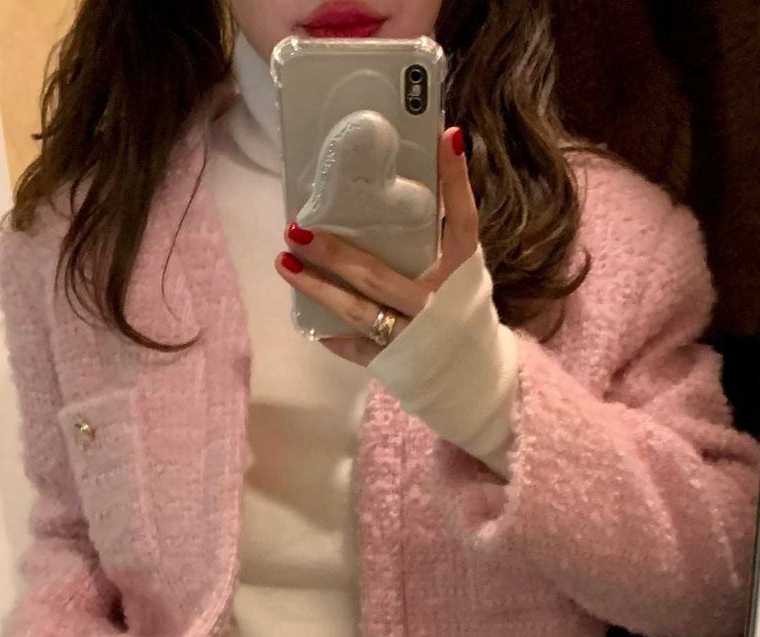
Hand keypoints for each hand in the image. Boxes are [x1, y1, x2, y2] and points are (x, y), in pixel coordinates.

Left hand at [275, 127, 478, 366]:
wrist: (474, 377)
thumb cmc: (461, 310)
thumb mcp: (461, 268)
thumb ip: (445, 224)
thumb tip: (435, 152)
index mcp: (461, 273)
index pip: (461, 220)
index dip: (453, 180)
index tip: (440, 136)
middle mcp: (436, 304)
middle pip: (377, 276)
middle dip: (334, 252)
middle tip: (296, 228)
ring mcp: (413, 337)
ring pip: (357, 311)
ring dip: (317, 288)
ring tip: (284, 262)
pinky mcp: (396, 363)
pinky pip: (358, 348)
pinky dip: (334, 336)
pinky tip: (309, 320)